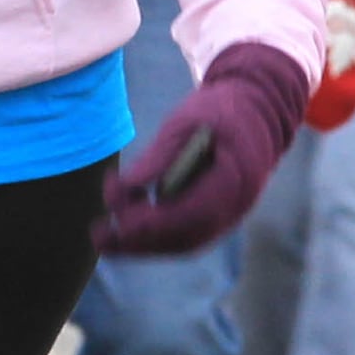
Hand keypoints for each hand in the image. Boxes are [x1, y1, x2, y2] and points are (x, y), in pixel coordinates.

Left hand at [93, 45, 309, 255]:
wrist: (257, 111)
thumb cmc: (221, 110)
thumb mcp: (187, 121)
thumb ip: (160, 155)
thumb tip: (128, 185)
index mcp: (234, 180)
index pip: (188, 215)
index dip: (149, 221)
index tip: (114, 208)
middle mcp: (236, 206)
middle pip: (182, 239)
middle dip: (136, 242)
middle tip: (97, 234)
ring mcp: (230, 216)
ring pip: (182, 244)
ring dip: (142, 245)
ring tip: (104, 235)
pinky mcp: (219, 216)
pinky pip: (186, 238)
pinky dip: (156, 238)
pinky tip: (128, 227)